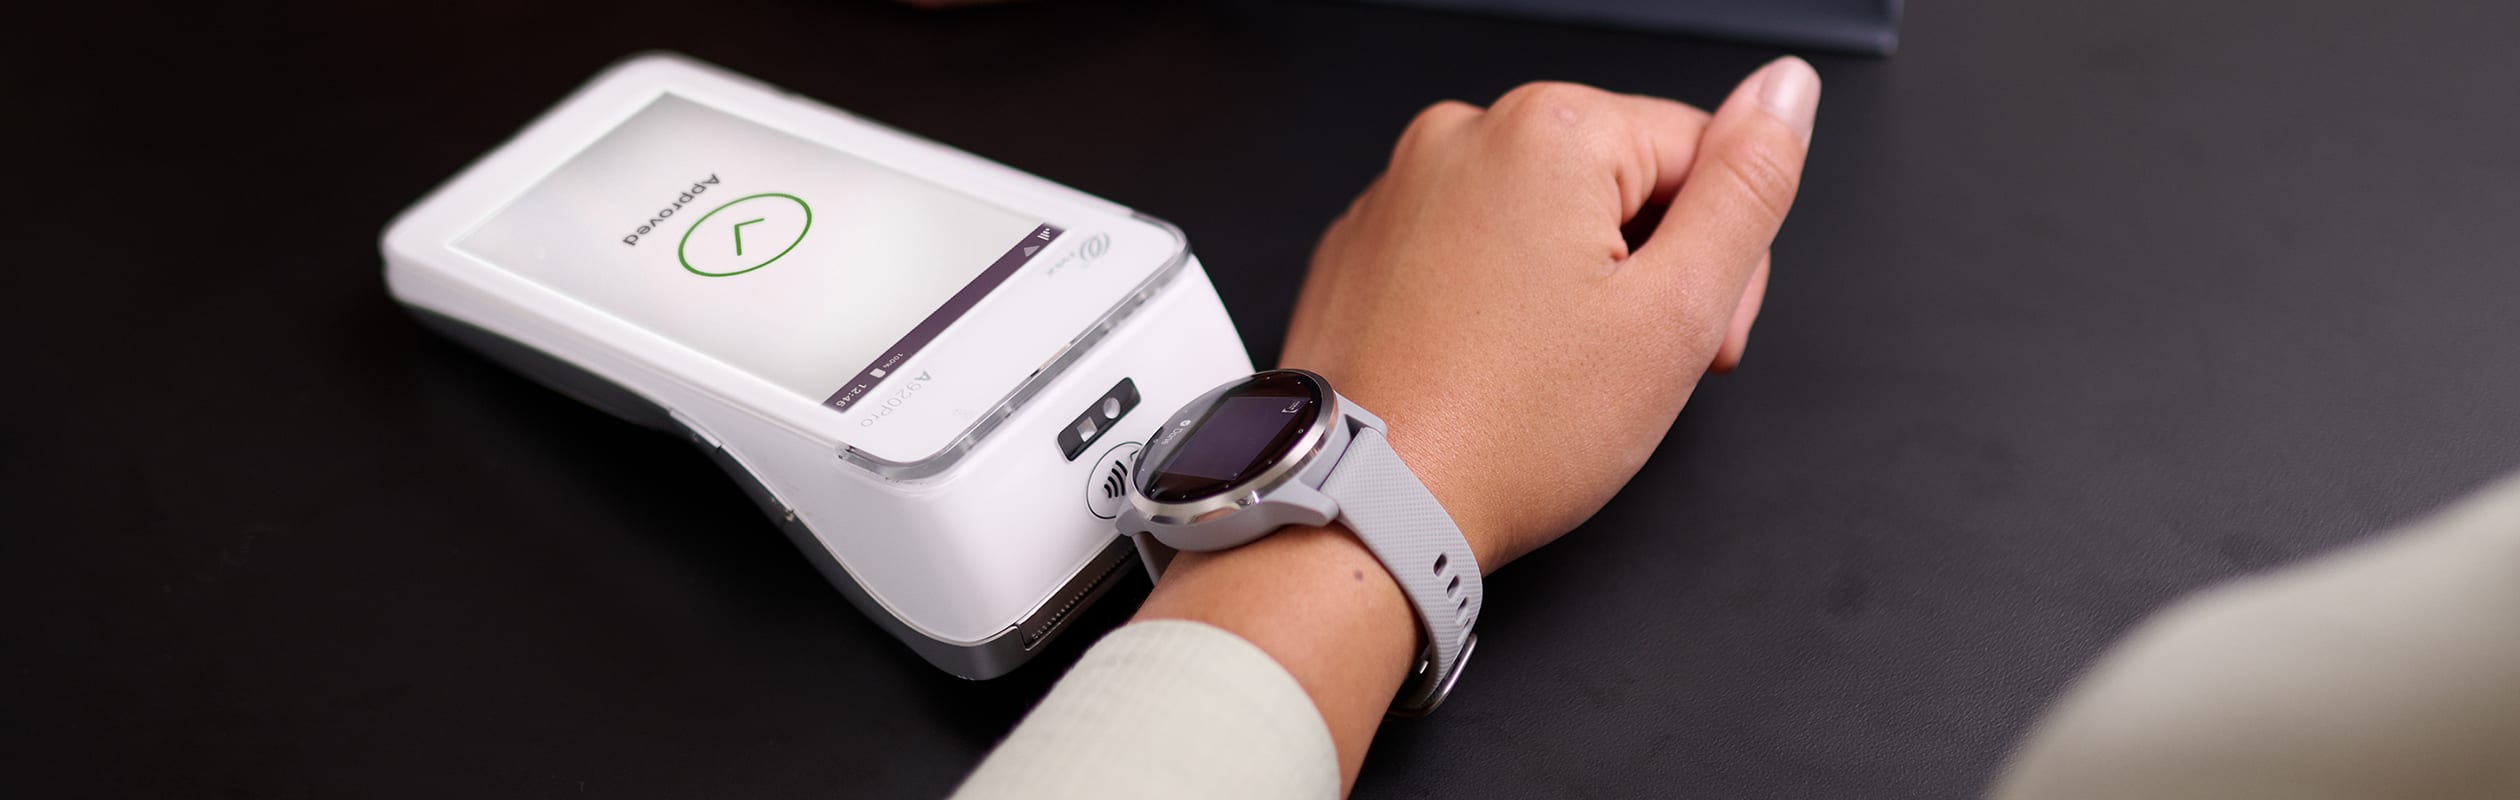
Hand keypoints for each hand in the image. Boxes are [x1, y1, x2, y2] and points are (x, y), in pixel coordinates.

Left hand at [1136, 60, 1820, 794]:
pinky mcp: (1362, 245)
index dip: (1722, 259)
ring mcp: (1399, 188)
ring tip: (1549, 378)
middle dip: (1645, 271)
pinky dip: (1493, 303)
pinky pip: (1467, 250)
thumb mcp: (1678, 312)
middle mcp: (1462, 135)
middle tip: (1619, 369)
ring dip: (1572, 288)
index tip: (1693, 336)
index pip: (1703, 154)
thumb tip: (1785, 93)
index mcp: (1550, 131)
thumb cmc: (1510, 433)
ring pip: (1543, 218)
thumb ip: (1750, 185)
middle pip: (1620, 180)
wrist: (1367, 507)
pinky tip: (1491, 371)